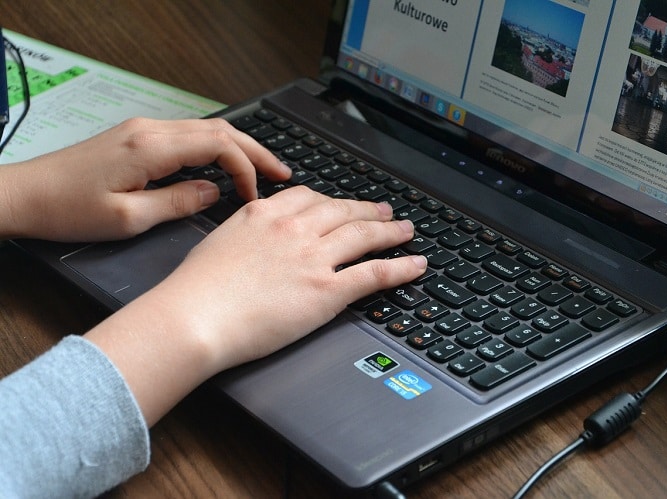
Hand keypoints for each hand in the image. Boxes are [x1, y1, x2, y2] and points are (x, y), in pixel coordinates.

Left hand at [0, 117, 290, 241]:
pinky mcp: (137, 138)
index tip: (255, 197)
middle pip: (220, 130)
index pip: (218, 146)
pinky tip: (225, 166)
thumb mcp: (128, 218)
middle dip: (256, 151)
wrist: (25, 195)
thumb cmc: (67, 209)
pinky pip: (189, 136)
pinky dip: (216, 150)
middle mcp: (150, 129)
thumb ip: (178, 202)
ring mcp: (143, 130)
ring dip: (238, 148)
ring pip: (207, 129)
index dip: (246, 169)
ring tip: (264, 170)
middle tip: (284, 173)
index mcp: (151, 146)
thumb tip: (214, 192)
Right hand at [86, 186, 426, 424]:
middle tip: (383, 210)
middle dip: (367, 210)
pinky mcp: (327, 291)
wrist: (194, 316)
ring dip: (390, 231)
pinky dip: (401, 267)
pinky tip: (416, 264)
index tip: (341, 204)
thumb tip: (255, 236)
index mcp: (265, 214)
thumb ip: (245, 233)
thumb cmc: (195, 289)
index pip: (309, 198)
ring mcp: (313, 258)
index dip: (332, 201)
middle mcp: (294, 229)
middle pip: (342, 211)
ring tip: (404, 230)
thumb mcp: (218, 242)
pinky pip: (374, 273)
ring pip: (364, 235)